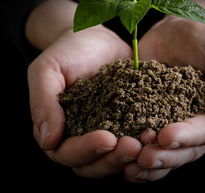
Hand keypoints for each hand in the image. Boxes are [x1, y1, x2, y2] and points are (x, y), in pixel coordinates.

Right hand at [27, 25, 142, 177]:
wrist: (95, 39)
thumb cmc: (67, 52)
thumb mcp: (47, 70)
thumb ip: (43, 103)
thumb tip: (48, 142)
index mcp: (59, 131)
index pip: (67, 153)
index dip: (86, 150)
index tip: (107, 137)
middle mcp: (82, 138)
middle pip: (95, 165)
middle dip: (113, 159)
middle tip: (133, 145)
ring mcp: (108, 134)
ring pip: (117, 160)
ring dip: (133, 157)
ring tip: (149, 141)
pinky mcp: (129, 125)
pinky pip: (138, 142)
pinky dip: (148, 144)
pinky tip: (161, 134)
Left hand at [124, 13, 204, 181]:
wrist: (173, 29)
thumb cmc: (204, 40)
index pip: (202, 134)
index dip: (184, 137)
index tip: (165, 136)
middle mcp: (189, 126)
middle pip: (180, 151)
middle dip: (163, 156)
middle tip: (144, 156)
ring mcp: (164, 123)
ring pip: (160, 152)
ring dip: (146, 163)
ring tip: (129, 165)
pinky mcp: (142, 117)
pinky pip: (138, 141)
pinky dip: (130, 154)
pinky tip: (118, 159)